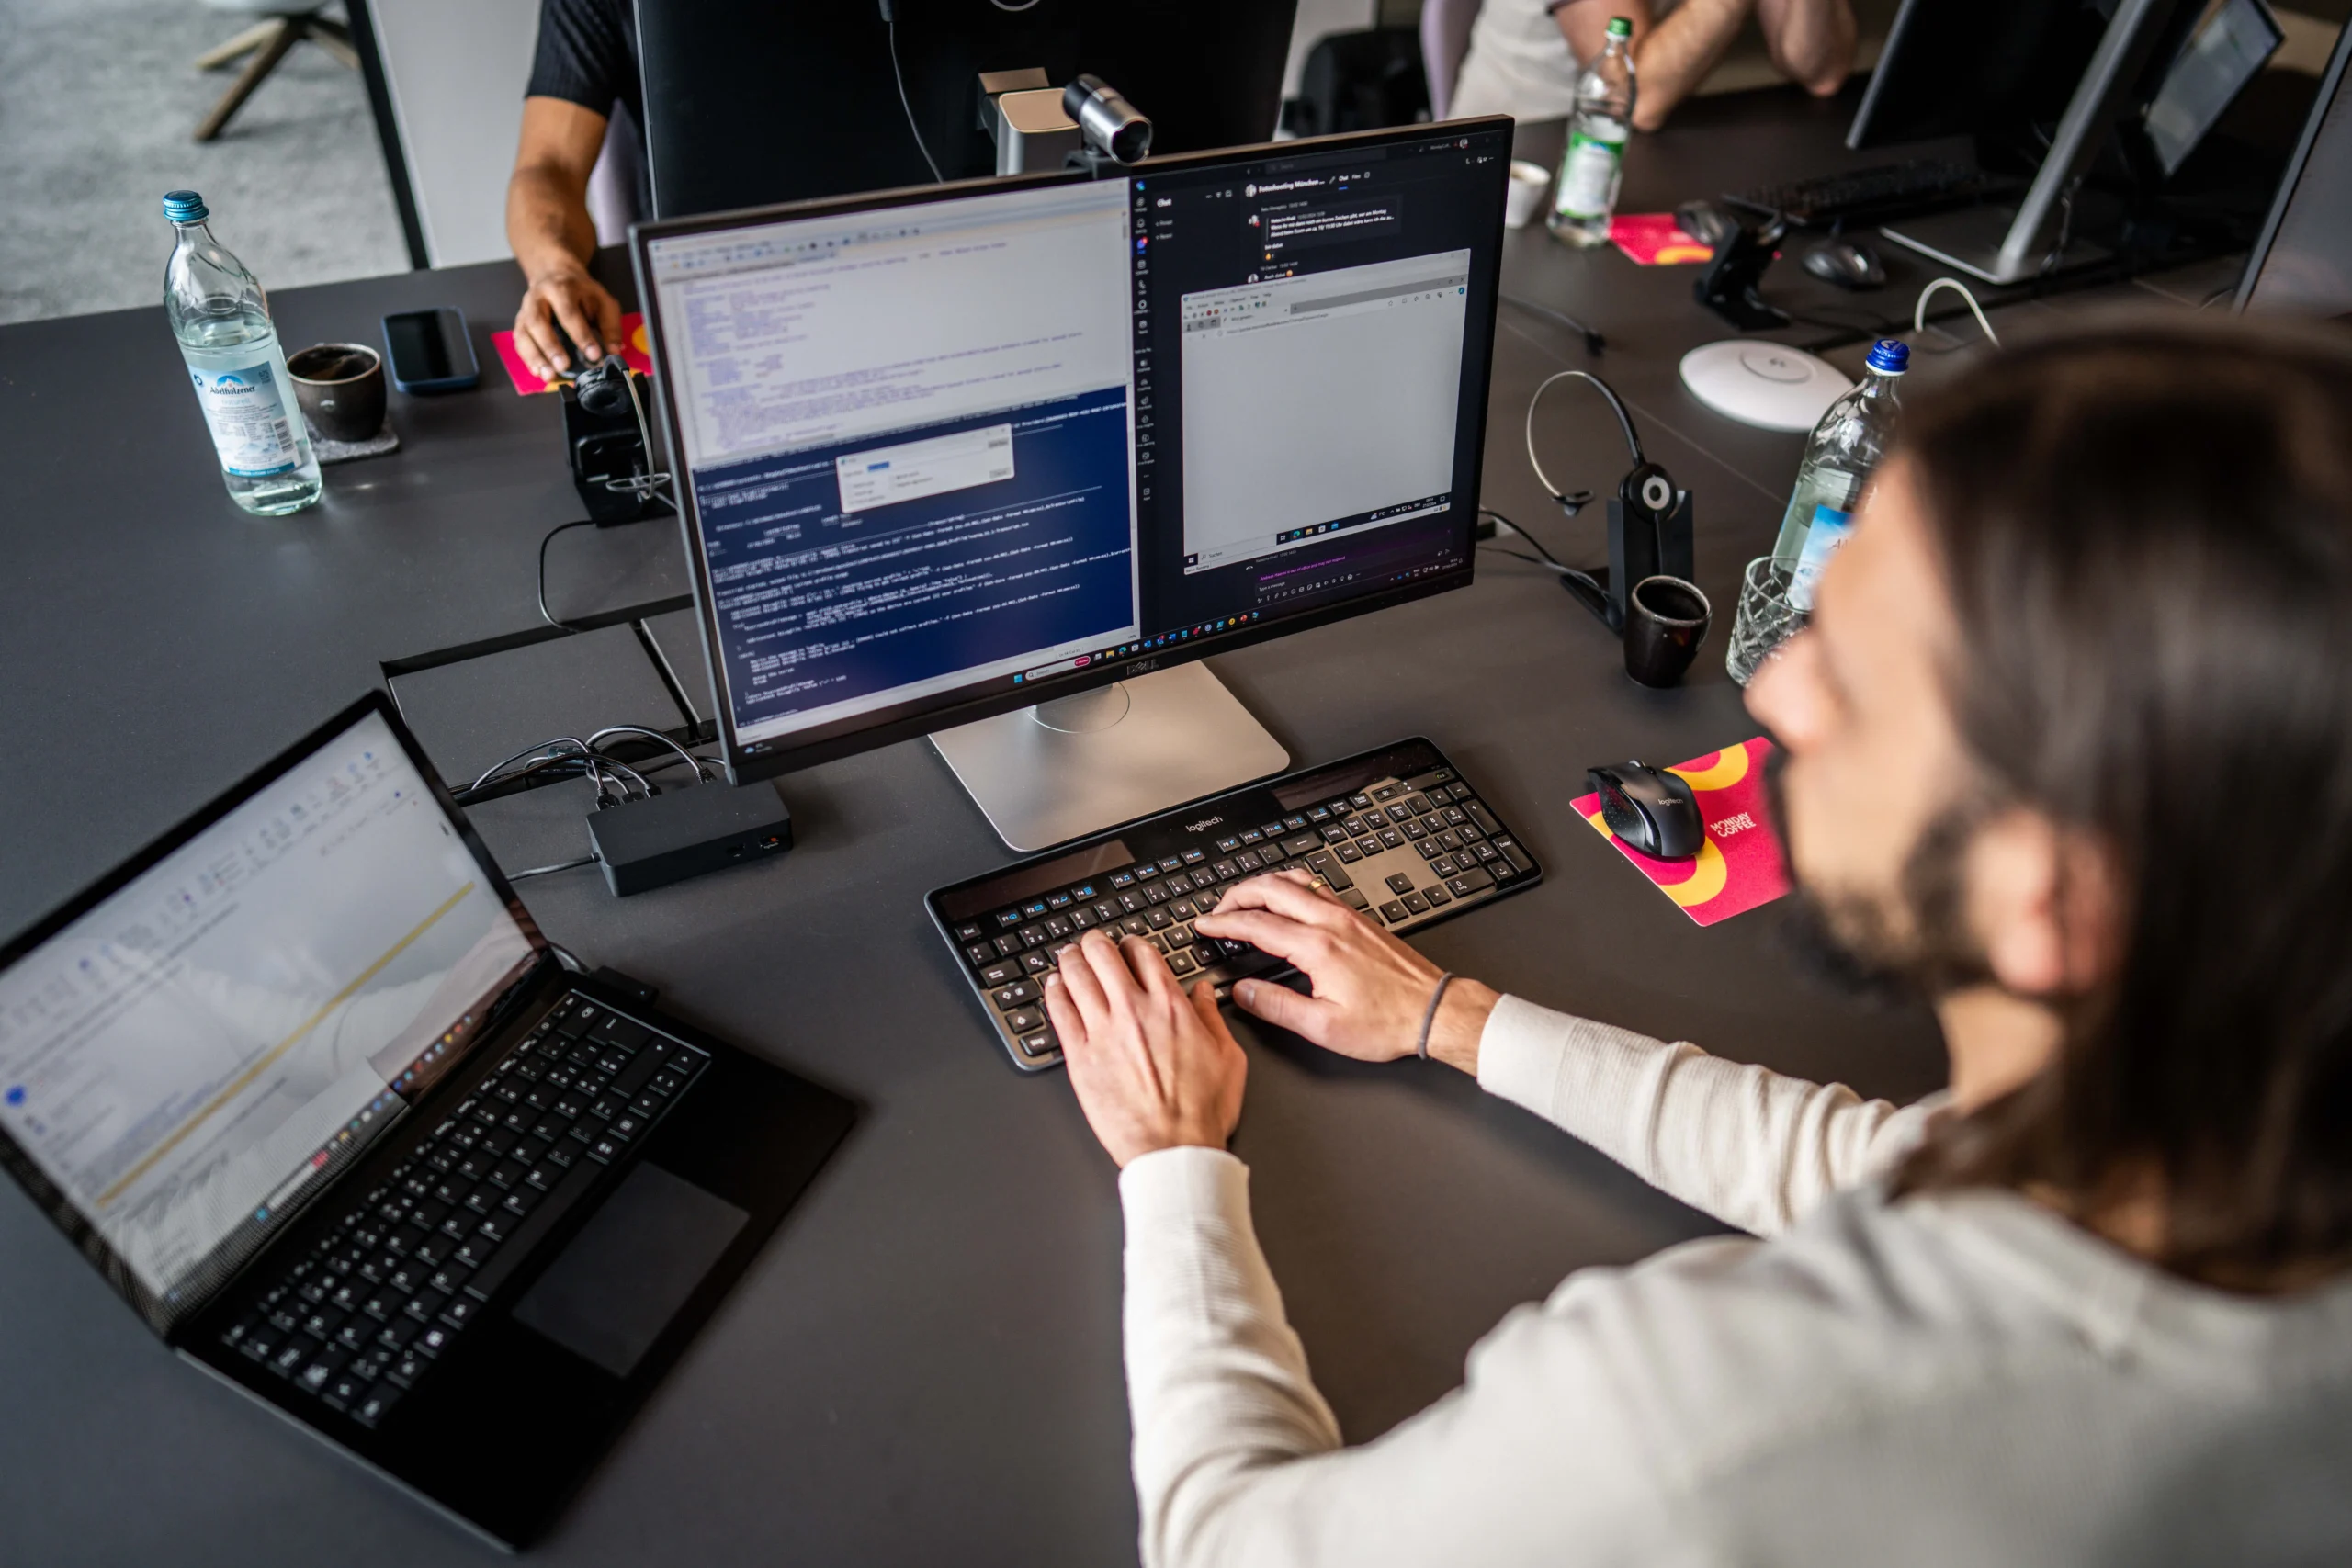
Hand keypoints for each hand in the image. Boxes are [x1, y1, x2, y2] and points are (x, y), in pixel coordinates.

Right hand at [513, 268, 623, 379]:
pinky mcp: (520, 324)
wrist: (554, 275)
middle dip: (551, 346)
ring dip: (535, 357)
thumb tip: (614, 352)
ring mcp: (524, 311)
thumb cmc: (581, 292)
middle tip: (564, 367)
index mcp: (560, 289)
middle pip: (538, 322)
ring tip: (548, 375)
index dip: (581, 335)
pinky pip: (519, 342)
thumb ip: (610, 325)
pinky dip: (527, 359)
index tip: (594, 355)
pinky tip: (538, 372)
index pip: (569, 313)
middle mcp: (537, 298)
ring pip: (524, 334)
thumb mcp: (602, 301)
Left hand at [1044, 930, 1246, 1167]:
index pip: (1144, 954)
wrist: (1174, 1150)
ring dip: (1071, 959)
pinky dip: (1054, 991)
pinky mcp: (1080, 1056)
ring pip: (1076, 975)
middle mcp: (1134, 1011)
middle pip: (1103, 955)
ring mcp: (1103, 1031)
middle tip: (1092, 942)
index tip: (1128, 946)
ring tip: (1068, 955)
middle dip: (1095, 942)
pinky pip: (1059, 1011)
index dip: (1132, 943)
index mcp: (1170, 1006)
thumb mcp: (1228, 1057)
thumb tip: (1202, 992)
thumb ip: (1212, 1017)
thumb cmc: (1202, 1112)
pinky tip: (1054, 986)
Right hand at [1195, 872, 1498, 1070]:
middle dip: (1237, 894)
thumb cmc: (1387, 1023)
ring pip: (1295, 881)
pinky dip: (1290, 886)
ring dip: (1263, 885)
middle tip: (1217, 908)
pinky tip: (1287, 897)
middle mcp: (1332, 923)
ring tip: (1245, 898)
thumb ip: (1276, 1006)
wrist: (1434, 1011)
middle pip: (1271, 889)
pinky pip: (1317, 887)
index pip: (1257, 924)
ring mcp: (1348, 916)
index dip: (1223, 922)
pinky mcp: (1360, 919)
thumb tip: (1242, 993)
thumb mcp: (1324, 1027)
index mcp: (1318, 948)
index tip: (1204, 925)